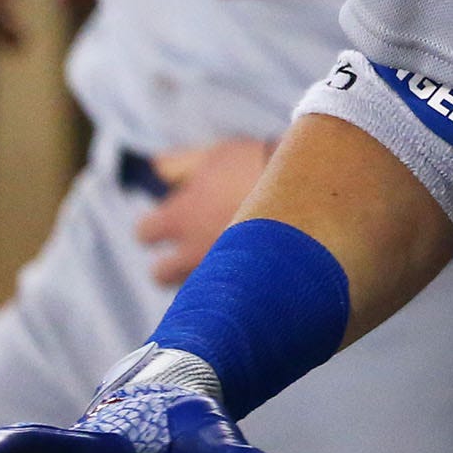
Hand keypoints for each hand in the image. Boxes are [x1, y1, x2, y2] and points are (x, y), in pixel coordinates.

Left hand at [137, 138, 275, 286]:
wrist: (309, 190)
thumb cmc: (257, 167)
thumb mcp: (214, 155)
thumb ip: (177, 165)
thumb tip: (155, 169)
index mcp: (180, 218)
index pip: (144, 233)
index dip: (153, 227)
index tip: (168, 221)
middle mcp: (192, 252)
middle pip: (160, 275)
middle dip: (168, 265)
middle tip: (192, 247)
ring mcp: (218, 275)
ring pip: (193, 290)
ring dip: (201, 278)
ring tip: (227, 261)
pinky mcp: (243, 289)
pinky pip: (225, 297)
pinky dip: (230, 287)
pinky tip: (251, 269)